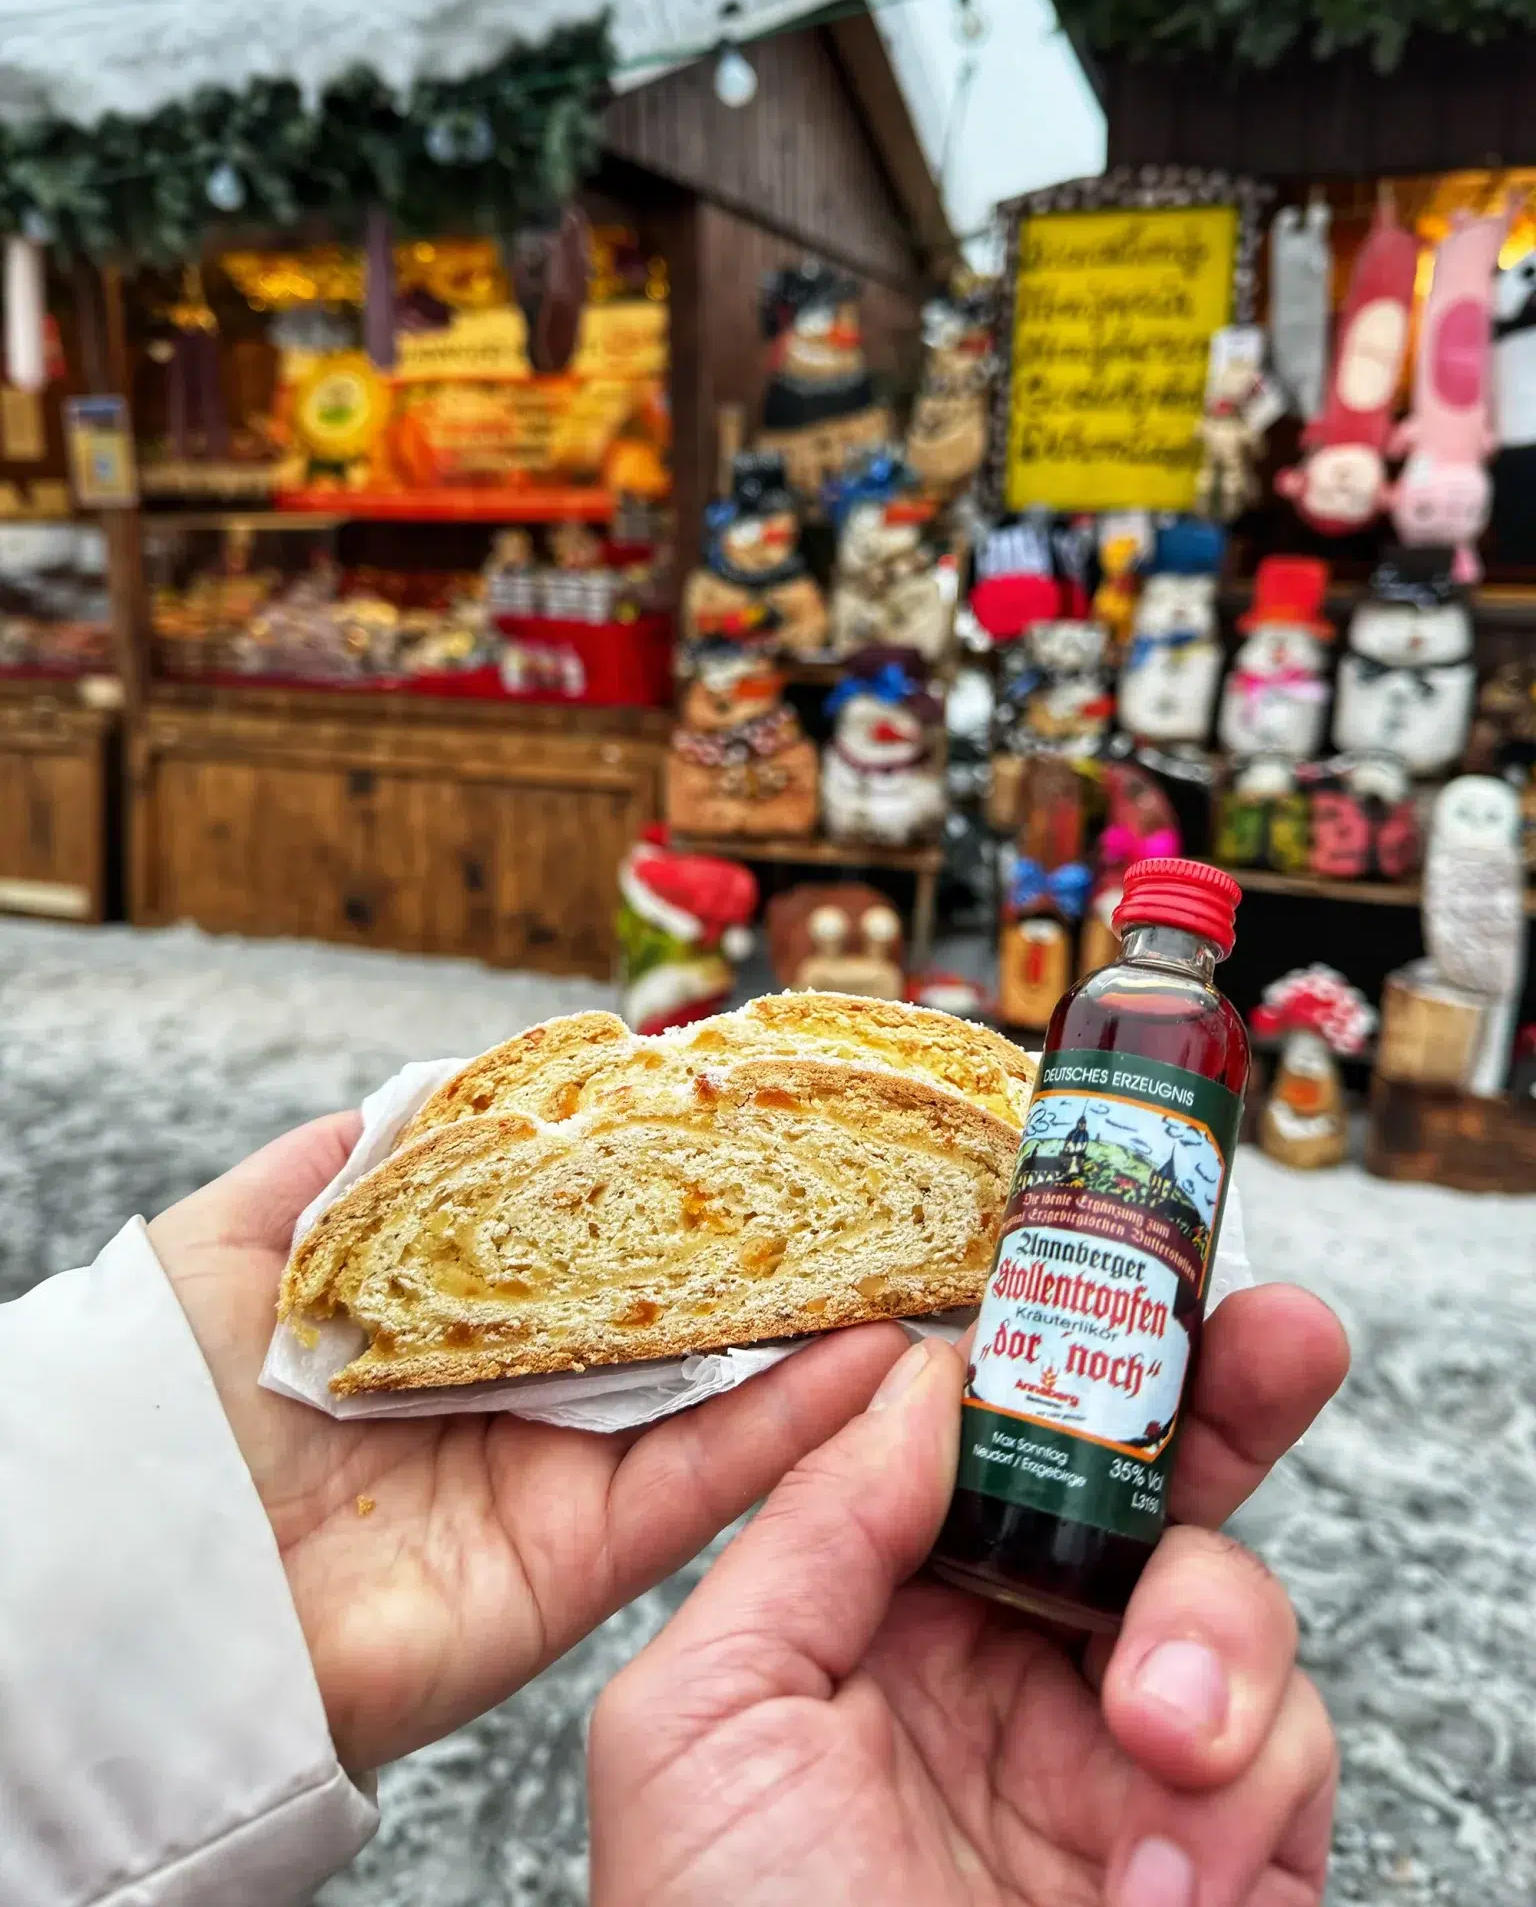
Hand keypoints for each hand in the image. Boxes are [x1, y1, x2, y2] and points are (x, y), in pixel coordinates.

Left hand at [148, 1115, 910, 1776]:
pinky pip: (703, 1484)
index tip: (755, 1109)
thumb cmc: (168, 1401)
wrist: (139, 1589)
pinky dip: (794, 1427)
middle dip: (769, 1246)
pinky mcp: (581, 1559)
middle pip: (669, 1307)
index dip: (667, 1171)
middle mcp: (513, 1388)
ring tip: (910, 1256)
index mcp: (443, 1311)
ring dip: (814, 1329)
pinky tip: (869, 1361)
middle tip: (873, 1180)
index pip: (584, 1228)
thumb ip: (348, 1162)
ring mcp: (553, 1472)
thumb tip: (453, 1086)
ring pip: (712, 1388)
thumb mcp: (234, 1241)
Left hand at [590, 1288, 1348, 1906]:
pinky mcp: (1214, 1863)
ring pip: (1231, 1604)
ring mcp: (1117, 1766)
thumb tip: (913, 1372)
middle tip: (1281, 1336)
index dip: (1062, 1349)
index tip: (1118, 1264)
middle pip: (1144, 1490)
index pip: (994, 1442)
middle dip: (1223, 1403)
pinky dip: (1250, 1789)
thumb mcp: (702, 1714)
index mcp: (885, 1610)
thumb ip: (810, 1526)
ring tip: (1160, 1737)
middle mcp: (1010, 1668)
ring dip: (1219, 1641)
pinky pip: (1289, 1754)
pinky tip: (1159, 1876)